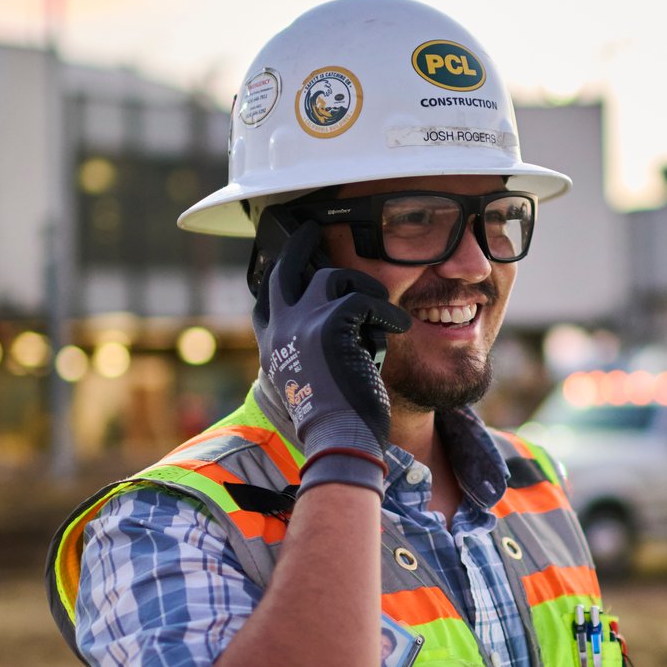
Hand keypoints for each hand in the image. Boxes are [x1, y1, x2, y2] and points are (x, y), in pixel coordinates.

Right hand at [252, 220, 411, 492]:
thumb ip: (310, 354)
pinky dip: (387, 313)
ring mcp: (302, 323)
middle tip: (311, 227)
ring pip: (331, 277)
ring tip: (381, 306)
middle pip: (283, 270)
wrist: (339, 440)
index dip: (276, 279)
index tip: (286, 263)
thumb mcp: (310, 382)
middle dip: (298, 243)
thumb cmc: (333, 422)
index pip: (265, 302)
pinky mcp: (331, 323)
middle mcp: (279, 330)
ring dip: (361, 286)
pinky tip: (402, 327)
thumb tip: (335, 331)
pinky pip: (365, 300)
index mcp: (271, 347)